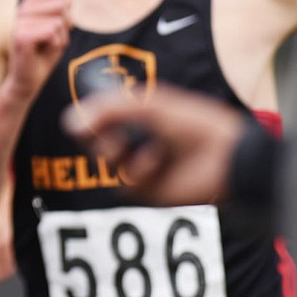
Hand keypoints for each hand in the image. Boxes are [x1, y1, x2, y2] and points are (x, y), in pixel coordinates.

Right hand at [4, 0, 71, 101]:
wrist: (29, 80)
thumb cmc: (44, 53)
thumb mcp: (59, 25)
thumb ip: (63, 3)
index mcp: (30, 3)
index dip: (67, 12)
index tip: (55, 27)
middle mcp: (23, 9)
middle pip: (62, 5)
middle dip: (65, 26)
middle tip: (52, 39)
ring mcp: (20, 22)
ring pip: (59, 21)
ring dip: (60, 38)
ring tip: (46, 46)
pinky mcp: (21, 36)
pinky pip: (52, 32)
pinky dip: (54, 45)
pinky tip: (42, 52)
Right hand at [62, 83, 245, 205]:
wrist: (226, 156)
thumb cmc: (196, 124)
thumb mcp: (150, 106)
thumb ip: (109, 109)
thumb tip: (70, 122)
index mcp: (139, 114)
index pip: (100, 114)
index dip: (88, 115)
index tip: (81, 116)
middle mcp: (137, 139)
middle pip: (96, 139)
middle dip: (97, 135)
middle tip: (106, 131)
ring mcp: (142, 164)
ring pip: (107, 162)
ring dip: (118, 152)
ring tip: (134, 145)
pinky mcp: (148, 189)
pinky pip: (126, 183)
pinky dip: (140, 169)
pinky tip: (159, 161)